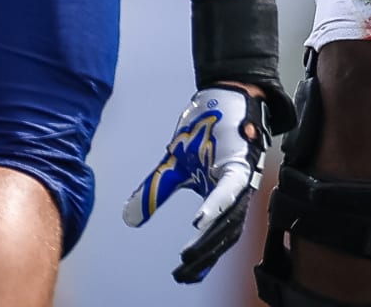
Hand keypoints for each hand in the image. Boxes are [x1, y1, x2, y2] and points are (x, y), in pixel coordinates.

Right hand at [124, 85, 271, 283]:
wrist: (221, 93)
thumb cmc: (205, 129)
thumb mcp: (173, 166)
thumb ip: (154, 192)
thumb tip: (129, 219)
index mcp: (223, 195)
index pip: (215, 235)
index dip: (202, 258)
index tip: (185, 277)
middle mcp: (237, 191)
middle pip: (225, 234)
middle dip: (205, 257)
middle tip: (185, 273)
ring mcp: (241, 178)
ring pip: (230, 217)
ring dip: (210, 239)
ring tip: (190, 256)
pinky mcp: (240, 162)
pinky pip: (230, 189)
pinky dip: (216, 206)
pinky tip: (201, 221)